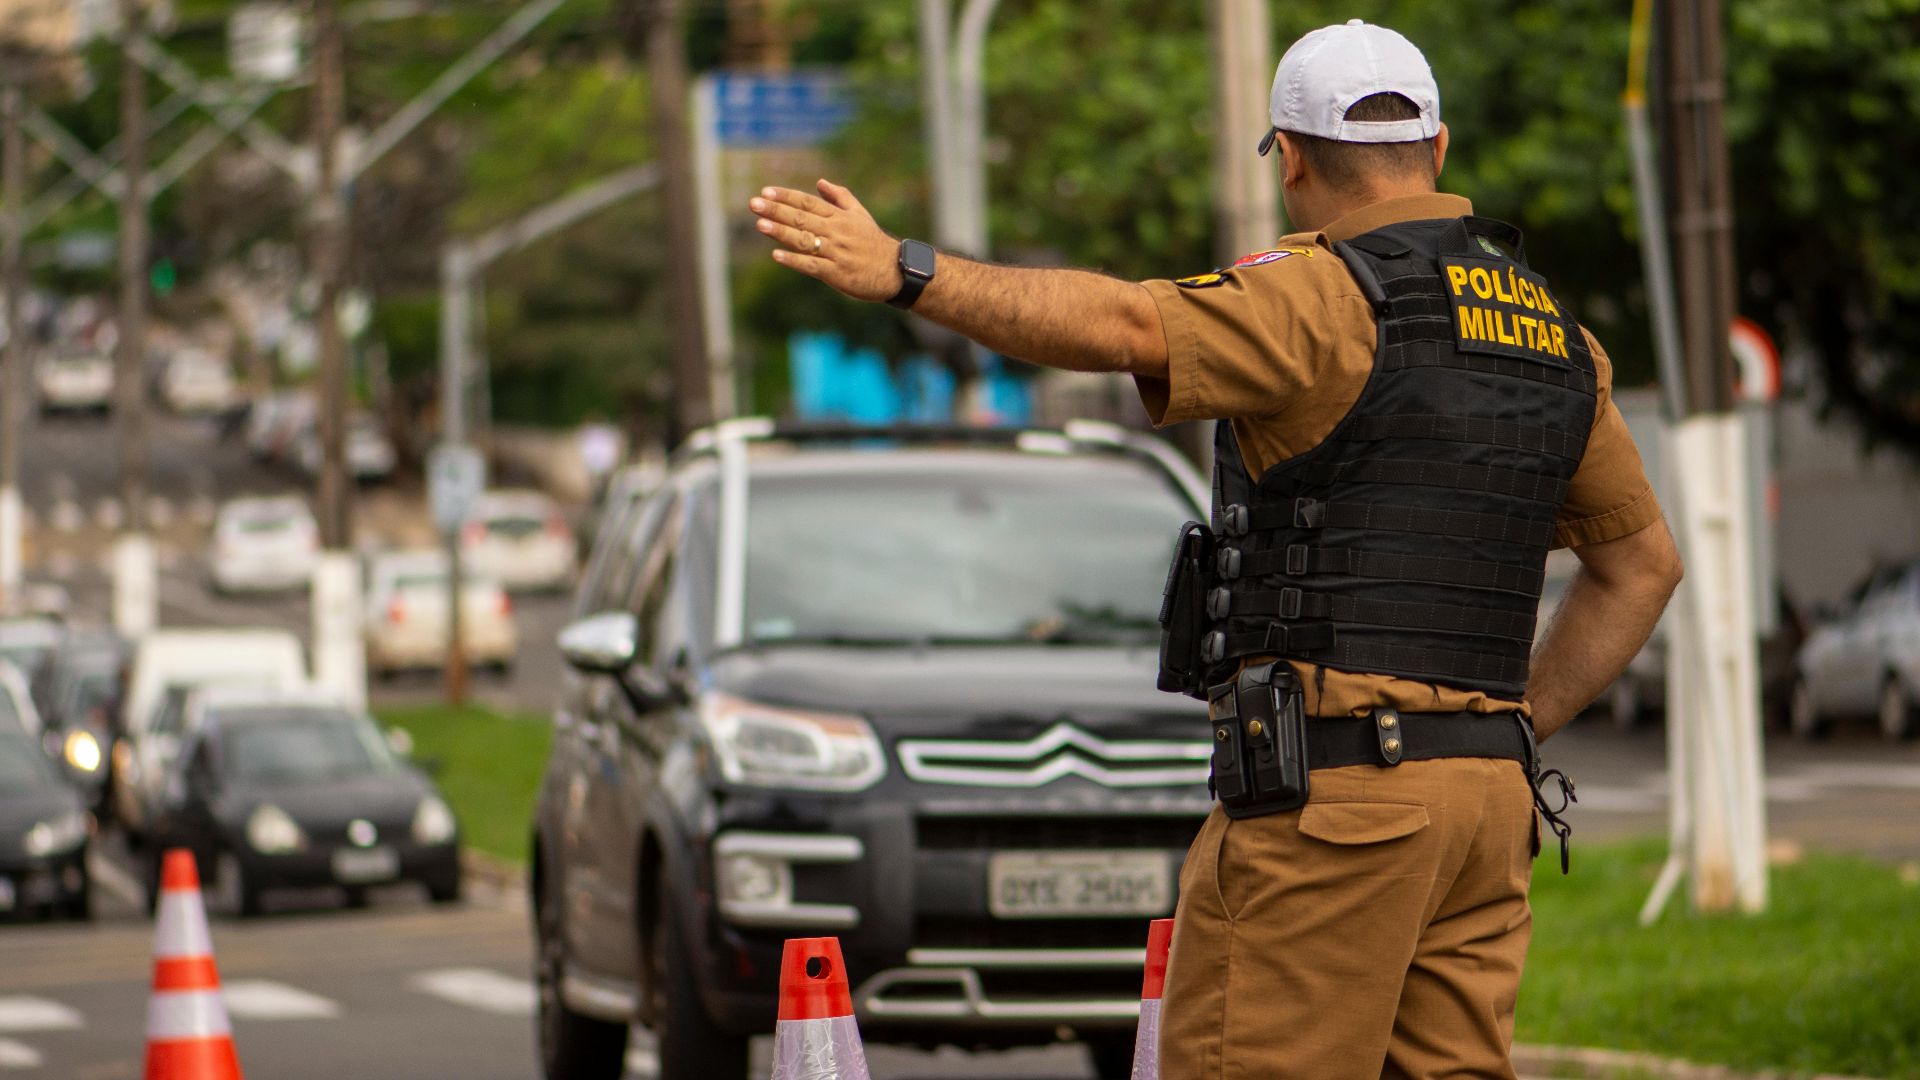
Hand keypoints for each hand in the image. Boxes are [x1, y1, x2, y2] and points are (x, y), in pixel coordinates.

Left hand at [750, 180, 903, 303]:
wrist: (896, 271)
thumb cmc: (874, 243)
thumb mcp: (860, 215)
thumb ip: (840, 197)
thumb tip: (820, 182)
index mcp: (839, 217)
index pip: (808, 203)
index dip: (786, 196)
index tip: (765, 191)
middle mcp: (836, 232)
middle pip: (802, 219)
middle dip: (776, 210)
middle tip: (754, 204)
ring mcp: (836, 252)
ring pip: (804, 240)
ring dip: (781, 232)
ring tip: (760, 225)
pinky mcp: (837, 273)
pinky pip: (812, 266)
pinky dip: (794, 260)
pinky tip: (777, 255)